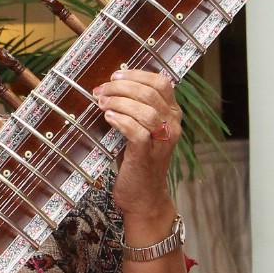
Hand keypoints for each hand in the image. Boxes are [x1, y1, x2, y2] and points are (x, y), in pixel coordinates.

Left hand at [92, 68, 181, 225]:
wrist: (143, 197)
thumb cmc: (138, 160)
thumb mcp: (140, 130)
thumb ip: (134, 109)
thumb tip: (110, 86)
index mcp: (172, 114)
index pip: (162, 83)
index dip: (137, 74)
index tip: (115, 76)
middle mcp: (172, 126)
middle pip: (151, 93)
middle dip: (122, 87)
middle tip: (100, 90)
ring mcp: (162, 142)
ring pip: (146, 110)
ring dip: (119, 102)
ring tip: (101, 103)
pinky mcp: (147, 156)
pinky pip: (136, 131)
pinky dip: (121, 121)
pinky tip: (108, 118)